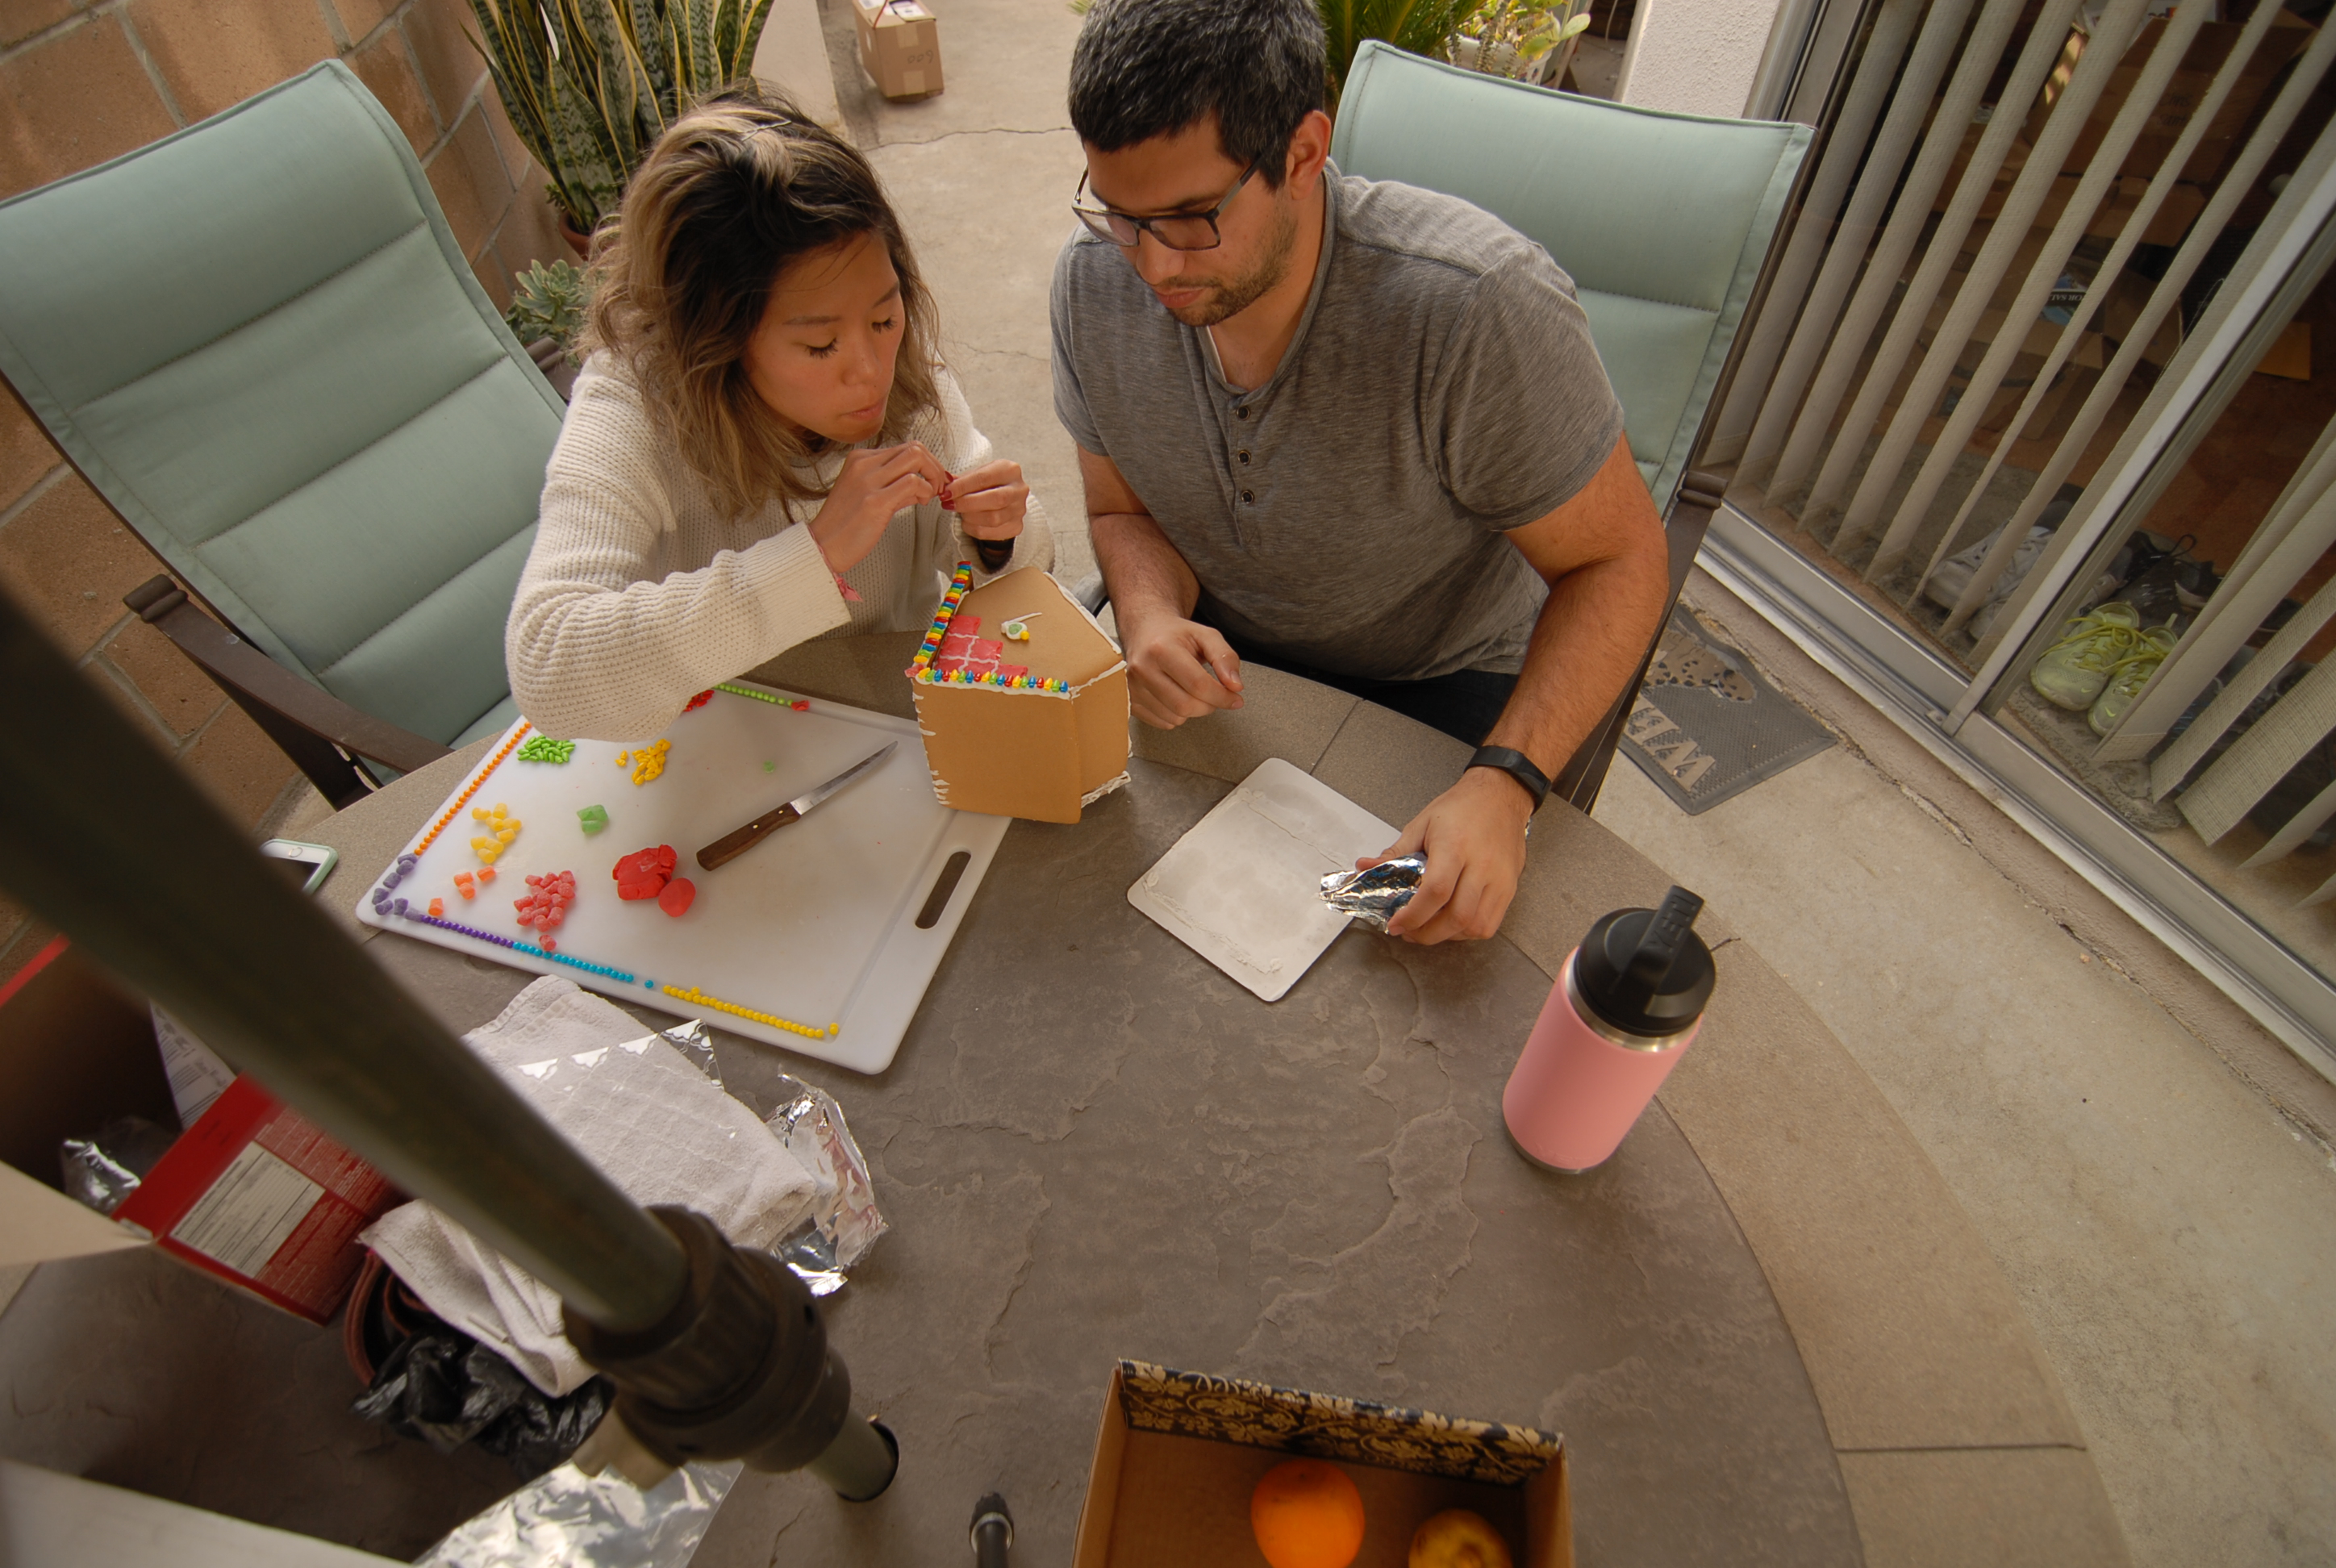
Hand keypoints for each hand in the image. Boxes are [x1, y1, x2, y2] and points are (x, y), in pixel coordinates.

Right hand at [808, 442, 947, 573]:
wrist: (823, 545)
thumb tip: (921, 484)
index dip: (926, 463)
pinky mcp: (875, 501)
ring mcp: (869, 481)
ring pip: (916, 458)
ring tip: (929, 495)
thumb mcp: (867, 496)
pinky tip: (920, 503)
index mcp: (860, 459)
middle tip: (937, 487)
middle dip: (934, 467)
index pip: (904, 447)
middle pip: (914, 448)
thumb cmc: (844, 525)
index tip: (932, 481)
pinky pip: (912, 482)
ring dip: (933, 476)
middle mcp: (864, 464)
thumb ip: (894, 486)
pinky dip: (925, 491)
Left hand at [941, 458, 1027, 542]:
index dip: (962, 486)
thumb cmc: (989, 484)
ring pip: (994, 519)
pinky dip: (974, 528)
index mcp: (1010, 470)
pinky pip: (992, 532)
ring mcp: (1019, 510)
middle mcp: (1019, 490)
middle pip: (995, 499)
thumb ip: (962, 480)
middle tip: (949, 504)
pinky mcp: (1016, 527)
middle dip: (967, 503)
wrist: (1005, 500)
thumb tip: (945, 483)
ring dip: (970, 517)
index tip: (946, 492)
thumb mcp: (977, 474)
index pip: (984, 478)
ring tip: (960, 512)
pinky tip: (968, 522)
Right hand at [1119, 609, 1244, 728]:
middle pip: (1186, 705)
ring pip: (1175, 717)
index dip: (1222, 697)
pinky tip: (1176, 696)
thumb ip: (1225, 657)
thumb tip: (1235, 686)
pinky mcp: (1130, 701)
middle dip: (1209, 705)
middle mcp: (1142, 668)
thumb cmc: (1175, 635)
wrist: (1144, 631)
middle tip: (1214, 694)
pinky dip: (1177, 715)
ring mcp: (1132, 687)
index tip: (1235, 699)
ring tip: (1192, 690)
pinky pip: (1163, 723)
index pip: (1198, 684)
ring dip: (1193, 711)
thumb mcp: (1206, 636)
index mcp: (1161, 648)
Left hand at [1360, 767, 1533, 942]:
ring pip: (1476, 925)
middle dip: (1427, 933)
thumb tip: (1365, 868)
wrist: (1500, 796)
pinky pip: (1491, 923)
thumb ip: (1395, 852)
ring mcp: (1499, 879)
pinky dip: (1469, 931)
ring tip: (1429, 928)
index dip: (1413, 915)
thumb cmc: (1462, 807)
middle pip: (1457, 916)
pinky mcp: (1510, 888)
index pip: (1436, 891)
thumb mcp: (1422, 824)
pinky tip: (1453, 923)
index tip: (1396, 924)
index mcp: (1455, 846)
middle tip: (1409, 932)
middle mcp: (1481, 865)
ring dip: (1448, 935)